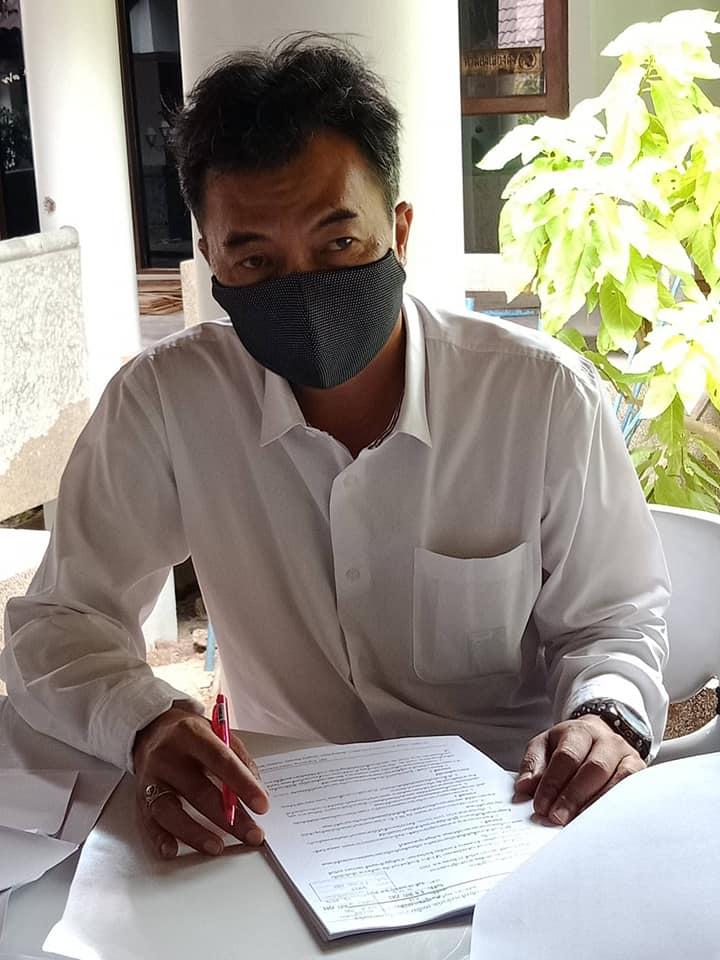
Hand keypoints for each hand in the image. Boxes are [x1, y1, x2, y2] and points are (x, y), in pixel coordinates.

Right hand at [133, 706, 268, 858]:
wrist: (153, 729)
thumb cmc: (192, 735)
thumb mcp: (218, 734)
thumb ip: (238, 759)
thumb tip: (257, 791)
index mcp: (192, 733)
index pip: (221, 760)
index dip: (242, 784)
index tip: (261, 806)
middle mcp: (168, 755)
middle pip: (199, 790)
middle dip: (228, 817)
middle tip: (252, 834)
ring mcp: (151, 776)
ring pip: (170, 809)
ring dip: (195, 832)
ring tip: (217, 847)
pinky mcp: (140, 795)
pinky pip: (149, 820)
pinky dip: (160, 838)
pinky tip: (172, 850)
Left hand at [513, 714, 645, 824]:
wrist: (598, 736)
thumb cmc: (568, 746)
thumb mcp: (545, 746)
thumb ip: (533, 765)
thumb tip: (523, 788)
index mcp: (579, 731)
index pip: (567, 757)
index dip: (553, 783)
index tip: (540, 806)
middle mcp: (606, 740)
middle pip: (593, 768)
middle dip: (573, 797)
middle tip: (557, 819)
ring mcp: (627, 755)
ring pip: (617, 780)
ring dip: (596, 804)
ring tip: (578, 825)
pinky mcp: (640, 770)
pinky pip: (632, 789)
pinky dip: (617, 806)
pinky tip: (602, 822)